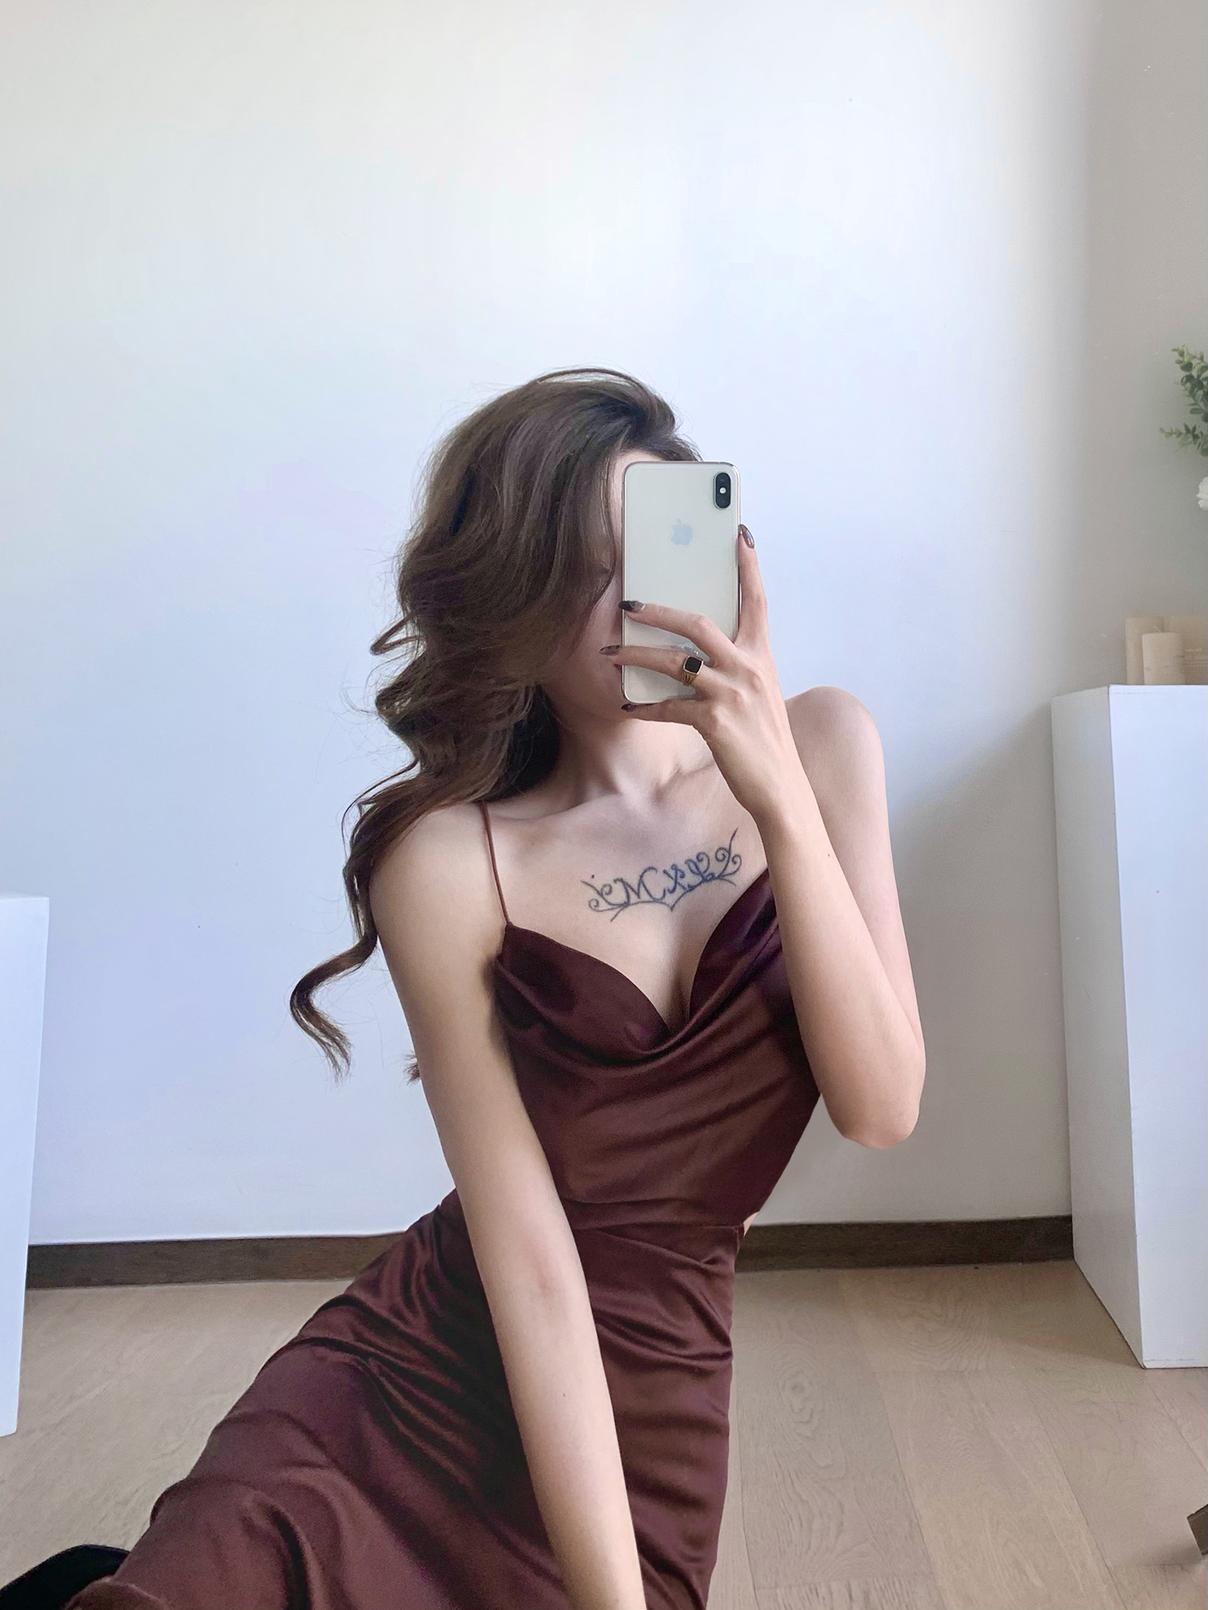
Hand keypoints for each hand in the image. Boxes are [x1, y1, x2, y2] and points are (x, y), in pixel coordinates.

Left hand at [603, 524, 803, 822]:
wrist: (781, 786)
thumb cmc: (765, 740)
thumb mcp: (759, 694)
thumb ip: (735, 668)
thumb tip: (693, 654)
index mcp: (762, 656)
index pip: (756, 600)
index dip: (748, 566)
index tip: (739, 533)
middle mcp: (748, 668)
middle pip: (698, 623)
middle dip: (659, 611)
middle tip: (629, 603)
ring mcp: (731, 694)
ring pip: (674, 662)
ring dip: (636, 655)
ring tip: (610, 653)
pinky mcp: (714, 722)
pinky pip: (668, 706)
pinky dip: (643, 706)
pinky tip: (626, 705)